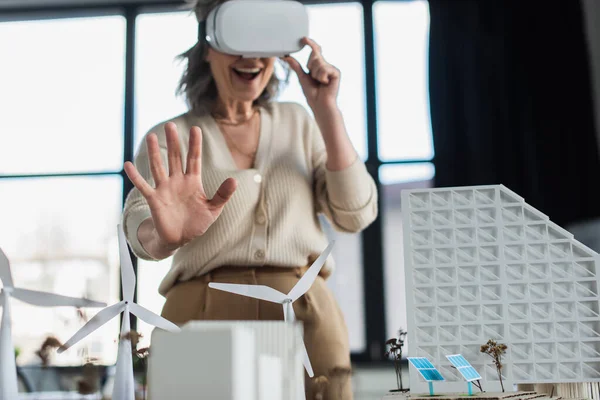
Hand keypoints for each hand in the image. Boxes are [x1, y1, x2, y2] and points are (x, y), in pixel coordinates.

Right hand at [124, 122, 236, 250]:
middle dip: (173, 142)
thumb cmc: (197, 223)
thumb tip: (234, 180)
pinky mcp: (154, 199)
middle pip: (175, 158)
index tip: (196, 128)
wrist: (180, 239)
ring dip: (154, 153)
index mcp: (193, 182)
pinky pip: (143, 186)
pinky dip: (135, 176)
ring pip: (159, 167)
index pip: (194, 159)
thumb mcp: (213, 209)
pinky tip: (128, 165)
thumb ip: (222, 195)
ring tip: (151, 136)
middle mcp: (177, 181)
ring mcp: (165, 189)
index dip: (195, 145)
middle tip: (170, 125)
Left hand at [283, 37, 340, 110]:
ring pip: (318, 62)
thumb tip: (286, 57)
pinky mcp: (336, 72)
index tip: (303, 39)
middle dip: (310, 66)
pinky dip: (321, 77)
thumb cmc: (312, 94)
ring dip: (315, 74)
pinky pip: (324, 68)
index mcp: (319, 65)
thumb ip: (296, 66)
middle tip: (314, 78)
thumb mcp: (302, 77)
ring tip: (320, 83)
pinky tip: (325, 84)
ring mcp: (332, 68)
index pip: (315, 50)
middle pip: (315, 55)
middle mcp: (326, 65)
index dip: (310, 43)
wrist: (320, 104)